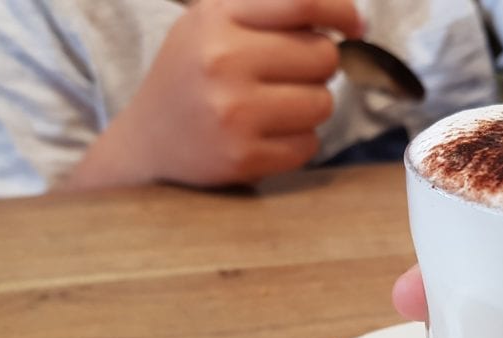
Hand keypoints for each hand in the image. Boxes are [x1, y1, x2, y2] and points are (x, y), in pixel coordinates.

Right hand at [65, 0, 361, 189]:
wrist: (147, 143)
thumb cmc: (192, 77)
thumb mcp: (212, 24)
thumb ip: (267, 11)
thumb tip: (347, 18)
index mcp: (216, 19)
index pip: (301, 2)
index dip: (340, 10)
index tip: (355, 25)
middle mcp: (222, 61)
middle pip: (322, 56)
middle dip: (318, 68)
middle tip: (290, 77)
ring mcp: (233, 112)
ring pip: (322, 103)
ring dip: (310, 107)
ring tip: (276, 108)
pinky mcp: (243, 156)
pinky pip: (309, 144)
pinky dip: (298, 142)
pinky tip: (268, 136)